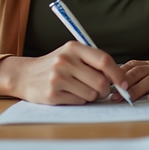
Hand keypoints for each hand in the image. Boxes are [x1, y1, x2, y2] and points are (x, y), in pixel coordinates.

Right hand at [0, 41, 127, 104]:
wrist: (25, 75)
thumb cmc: (54, 66)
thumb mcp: (71, 54)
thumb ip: (92, 61)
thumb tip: (119, 77)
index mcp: (73, 48)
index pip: (104, 60)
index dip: (118, 74)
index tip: (124, 84)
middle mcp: (65, 61)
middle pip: (101, 81)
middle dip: (105, 90)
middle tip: (101, 90)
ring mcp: (58, 78)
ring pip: (91, 94)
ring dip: (91, 96)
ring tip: (80, 89)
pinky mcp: (53, 94)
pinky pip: (79, 101)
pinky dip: (79, 100)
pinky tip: (69, 94)